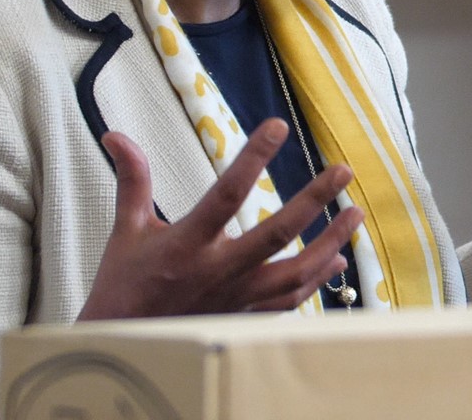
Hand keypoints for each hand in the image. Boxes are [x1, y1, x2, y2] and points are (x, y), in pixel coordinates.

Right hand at [78, 119, 365, 320]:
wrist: (124, 344)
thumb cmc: (125, 285)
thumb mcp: (126, 229)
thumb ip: (132, 179)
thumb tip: (116, 135)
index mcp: (187, 244)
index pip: (226, 195)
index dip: (252, 159)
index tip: (276, 127)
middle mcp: (218, 271)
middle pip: (276, 234)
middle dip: (314, 201)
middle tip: (342, 172)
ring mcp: (237, 297)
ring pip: (295, 273)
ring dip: (329, 242)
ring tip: (355, 213)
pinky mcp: (246, 316)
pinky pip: (290, 300)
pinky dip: (316, 280)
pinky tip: (335, 260)